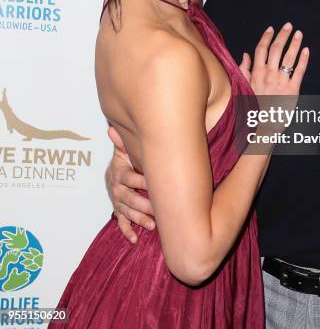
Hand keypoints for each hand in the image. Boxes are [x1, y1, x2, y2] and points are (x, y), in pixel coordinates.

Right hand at [106, 126, 155, 243]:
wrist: (115, 171)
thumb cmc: (125, 159)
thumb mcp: (123, 150)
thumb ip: (121, 142)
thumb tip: (111, 128)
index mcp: (118, 173)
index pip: (129, 178)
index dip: (141, 182)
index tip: (155, 185)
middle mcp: (116, 188)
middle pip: (129, 198)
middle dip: (144, 205)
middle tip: (159, 210)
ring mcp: (117, 201)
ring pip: (127, 212)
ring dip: (138, 219)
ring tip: (152, 225)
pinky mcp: (118, 211)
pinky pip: (121, 222)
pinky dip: (127, 231)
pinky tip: (135, 239)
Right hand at [239, 24, 308, 138]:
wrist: (262, 127)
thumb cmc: (252, 108)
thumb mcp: (243, 87)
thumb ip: (244, 70)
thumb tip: (245, 54)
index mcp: (256, 73)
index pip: (261, 49)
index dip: (266, 37)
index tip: (271, 28)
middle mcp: (268, 75)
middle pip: (276, 49)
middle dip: (283, 35)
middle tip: (289, 25)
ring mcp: (281, 82)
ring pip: (289, 58)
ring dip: (294, 44)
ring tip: (299, 33)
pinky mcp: (293, 90)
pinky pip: (299, 71)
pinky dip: (303, 60)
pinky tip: (306, 50)